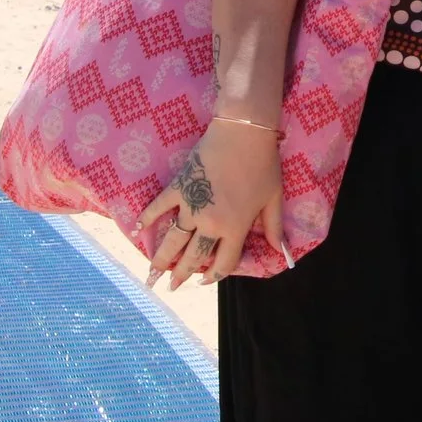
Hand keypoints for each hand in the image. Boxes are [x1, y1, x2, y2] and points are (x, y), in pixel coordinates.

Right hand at [137, 118, 284, 287]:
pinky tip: (138, 231)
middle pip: (193, 257)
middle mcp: (210, 223)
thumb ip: (275, 228)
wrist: (243, 134)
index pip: (223, 263)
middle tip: (172, 288)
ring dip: (161, 259)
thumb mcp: (274, 199)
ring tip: (152, 273)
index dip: (214, 276)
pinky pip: (158, 207)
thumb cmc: (262, 165)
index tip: (205, 280)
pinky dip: (146, 219)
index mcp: (235, 229)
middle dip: (181, 275)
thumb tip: (282, 252)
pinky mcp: (178, 187)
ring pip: (173, 240)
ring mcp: (191, 206)